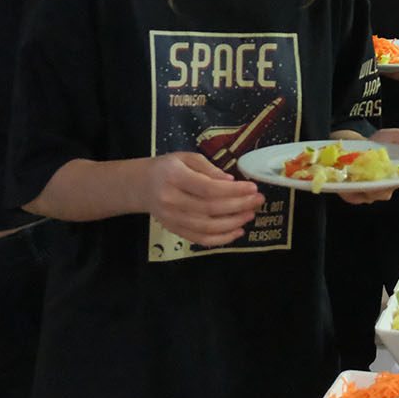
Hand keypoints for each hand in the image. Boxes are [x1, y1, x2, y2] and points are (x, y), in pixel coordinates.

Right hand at [144, 152, 262, 246]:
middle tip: (258, 200)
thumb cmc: (167, 168)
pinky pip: (200, 239)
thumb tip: (230, 182)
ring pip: (207, 227)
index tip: (252, 188)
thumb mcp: (186, 158)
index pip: (208, 188)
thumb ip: (209, 169)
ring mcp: (171, 218)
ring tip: (250, 214)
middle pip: (210, 209)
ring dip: (233, 223)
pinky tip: (237, 231)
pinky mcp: (174, 230)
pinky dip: (221, 239)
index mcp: (174, 177)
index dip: (234, 191)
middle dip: (239, 206)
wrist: (140, 185)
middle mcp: (171, 200)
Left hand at [329, 129, 398, 203]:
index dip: (396, 181)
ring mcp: (367, 193)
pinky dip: (347, 189)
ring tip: (354, 175)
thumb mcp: (397, 137)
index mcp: (397, 178)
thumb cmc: (380, 143)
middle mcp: (384, 189)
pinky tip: (345, 178)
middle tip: (370, 176)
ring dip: (360, 186)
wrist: (354, 143)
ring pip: (366, 196)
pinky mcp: (350, 193)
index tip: (392, 177)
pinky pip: (350, 196)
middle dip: (376, 186)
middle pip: (382, 193)